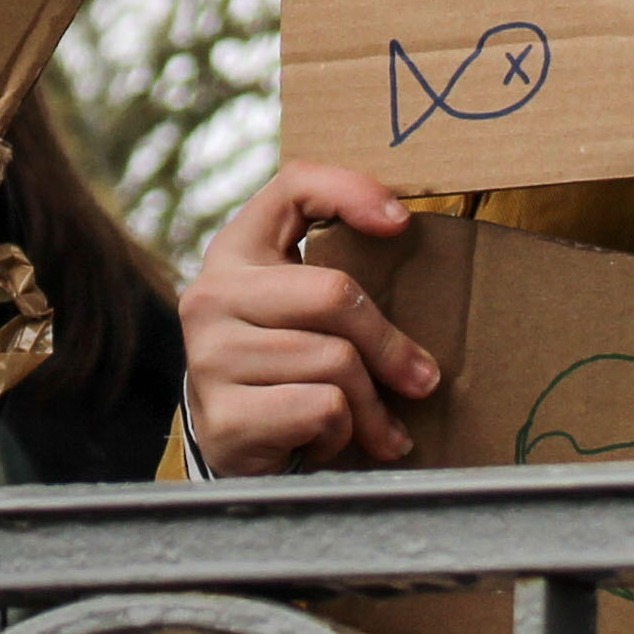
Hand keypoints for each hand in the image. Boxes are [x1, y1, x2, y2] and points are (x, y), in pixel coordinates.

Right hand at [176, 162, 438, 477]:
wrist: (235, 446)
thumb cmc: (286, 364)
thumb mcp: (303, 307)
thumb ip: (336, 270)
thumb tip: (404, 237)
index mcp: (236, 251)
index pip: (294, 187)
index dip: (353, 192)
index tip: (402, 223)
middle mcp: (211, 295)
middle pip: (334, 294)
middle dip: (390, 347)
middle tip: (423, 380)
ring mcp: (210, 357)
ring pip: (336, 361)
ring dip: (369, 405)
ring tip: (366, 422)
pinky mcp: (223, 416)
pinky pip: (322, 409)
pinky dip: (341, 432)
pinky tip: (322, 439)